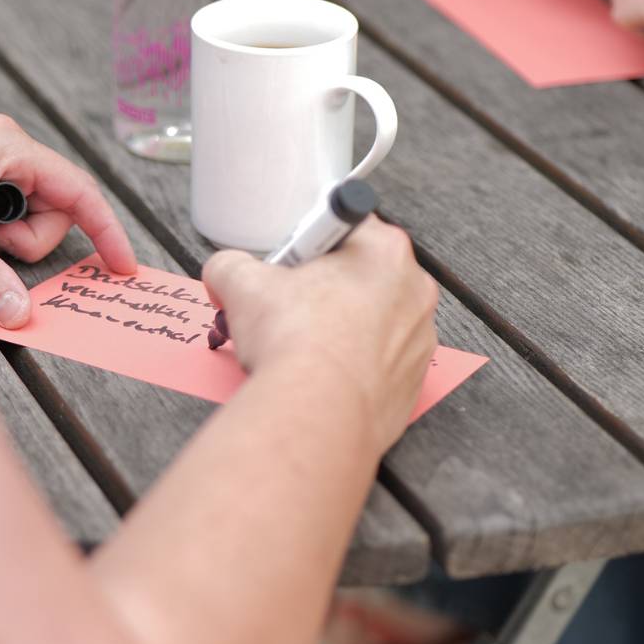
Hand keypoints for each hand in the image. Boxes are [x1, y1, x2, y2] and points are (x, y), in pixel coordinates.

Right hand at [202, 218, 437, 453]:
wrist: (315, 415)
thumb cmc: (293, 343)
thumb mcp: (241, 283)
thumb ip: (231, 265)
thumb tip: (223, 272)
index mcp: (384, 249)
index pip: (344, 227)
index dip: (308, 246)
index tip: (290, 267)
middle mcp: (413, 289)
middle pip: (360, 274)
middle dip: (324, 287)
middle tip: (289, 307)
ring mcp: (420, 339)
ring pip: (373, 320)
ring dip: (341, 327)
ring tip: (304, 346)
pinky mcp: (414, 382)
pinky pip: (380, 362)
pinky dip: (355, 366)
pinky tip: (324, 375)